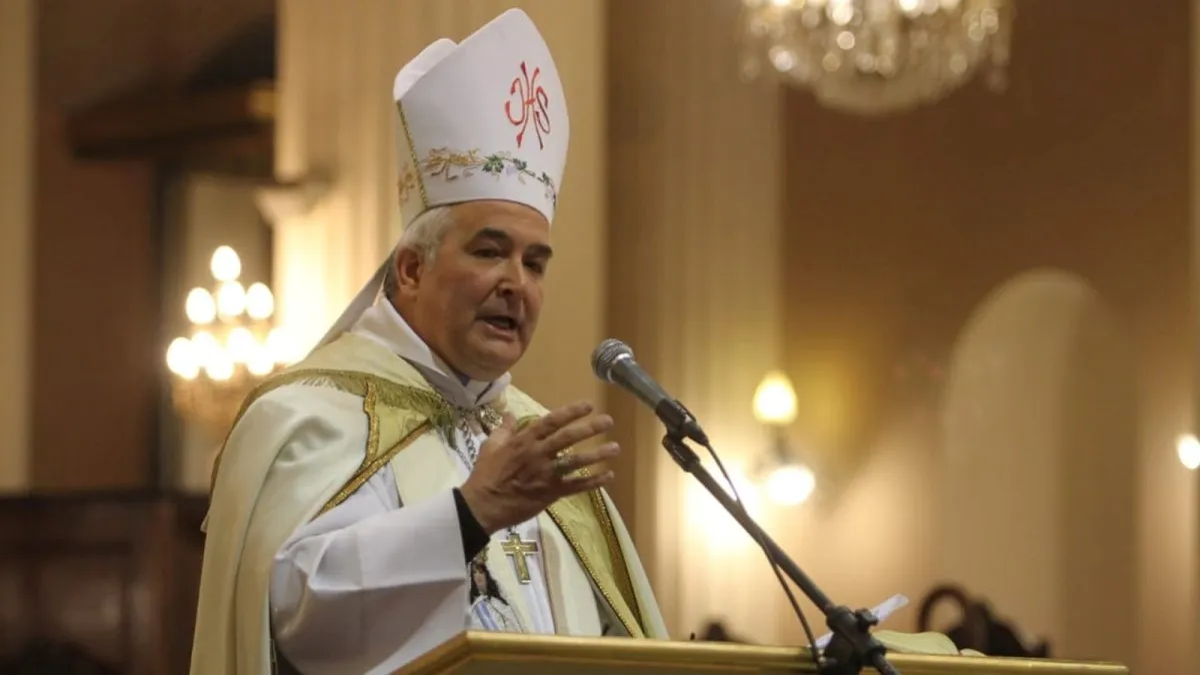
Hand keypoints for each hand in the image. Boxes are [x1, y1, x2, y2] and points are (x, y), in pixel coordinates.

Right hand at [459, 401, 619, 534]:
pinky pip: (576, 487)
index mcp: (524, 441)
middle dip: (590, 428)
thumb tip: (510, 414)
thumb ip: (503, 429)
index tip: (588, 405)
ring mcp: (546, 474)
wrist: (483, 506)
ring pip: (576, 462)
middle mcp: (538, 454)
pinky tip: (609, 476)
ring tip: (615, 447)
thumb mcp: (489, 446)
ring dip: (597, 454)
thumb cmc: (485, 475)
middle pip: (568, 438)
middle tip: (608, 421)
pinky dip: (594, 482)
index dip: (571, 412)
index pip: (551, 421)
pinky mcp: (551, 493)